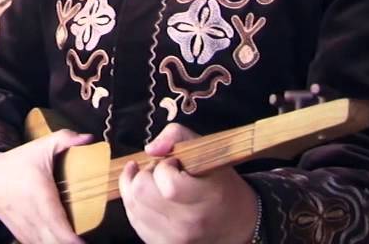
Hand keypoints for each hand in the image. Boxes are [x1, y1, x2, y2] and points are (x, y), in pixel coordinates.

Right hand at [0, 128, 93, 243]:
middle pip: (52, 240)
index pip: (56, 222)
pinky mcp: (19, 233)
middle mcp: (32, 214)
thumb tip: (89, 138)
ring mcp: (24, 226)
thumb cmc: (18, 162)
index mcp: (40, 194)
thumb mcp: (41, 146)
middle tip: (83, 242)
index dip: (70, 238)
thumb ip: (65, 139)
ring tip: (73, 243)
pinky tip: (56, 242)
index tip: (83, 242)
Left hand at [118, 123, 259, 243]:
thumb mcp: (209, 150)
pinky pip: (134, 220)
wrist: (236, 224)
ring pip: (132, 205)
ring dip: (137, 187)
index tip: (173, 164)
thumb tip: (150, 149)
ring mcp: (174, 239)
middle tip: (159, 171)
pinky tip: (149, 197)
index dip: (163, 167)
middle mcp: (189, 224)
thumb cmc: (222, 184)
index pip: (168, 184)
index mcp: (207, 199)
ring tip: (154, 182)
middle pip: (141, 193)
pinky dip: (136, 204)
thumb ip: (177, 136)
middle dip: (145, 174)